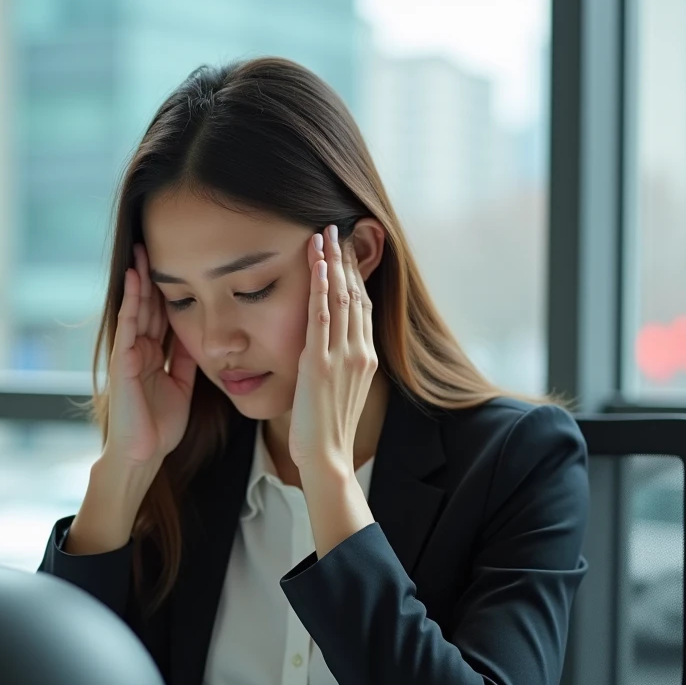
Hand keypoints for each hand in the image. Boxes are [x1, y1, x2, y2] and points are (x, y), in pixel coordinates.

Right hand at [104, 243, 197, 466]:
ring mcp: (128, 353)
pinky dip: (130, 301)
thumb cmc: (160, 426)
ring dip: (139, 280)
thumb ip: (184, 358)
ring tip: (142, 251)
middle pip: (147, 306)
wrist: (143, 454)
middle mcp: (139, 349)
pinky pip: (127, 325)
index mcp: (153, 355)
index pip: (161, 315)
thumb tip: (197, 333)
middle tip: (156, 244)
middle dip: (152, 277)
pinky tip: (134, 279)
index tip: (178, 264)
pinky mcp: (122, 361)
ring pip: (136, 309)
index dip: (169, 290)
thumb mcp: (182, 384)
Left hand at [289, 224, 377, 474]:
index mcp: (366, 357)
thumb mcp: (339, 390)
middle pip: (357, 294)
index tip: (346, 249)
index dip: (355, 274)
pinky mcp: (321, 363)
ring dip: (333, 262)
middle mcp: (360, 351)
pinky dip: (322, 287)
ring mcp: (343, 356)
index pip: (363, 305)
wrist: (327, 457)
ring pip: (342, 298)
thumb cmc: (326, 430)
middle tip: (336, 228)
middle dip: (346, 259)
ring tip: (324, 233)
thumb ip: (338, 364)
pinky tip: (319, 263)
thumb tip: (328, 349)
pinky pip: (323, 317)